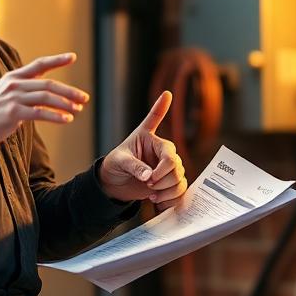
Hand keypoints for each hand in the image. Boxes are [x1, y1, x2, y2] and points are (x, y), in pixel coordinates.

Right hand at [0, 52, 88, 146]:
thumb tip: (45, 96)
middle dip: (69, 91)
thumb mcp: (6, 94)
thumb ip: (24, 91)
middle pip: (48, 84)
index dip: (57, 60)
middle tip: (84, 98)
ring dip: (65, 104)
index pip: (39, 64)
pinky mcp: (13, 113)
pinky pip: (39, 113)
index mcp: (14, 77)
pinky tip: (66, 119)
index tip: (72, 57)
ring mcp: (13, 98)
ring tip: (77, 110)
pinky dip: (56, 116)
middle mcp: (14, 84)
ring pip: (46, 98)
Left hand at [100, 91, 187, 209]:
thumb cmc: (116, 165)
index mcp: (150, 139)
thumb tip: (149, 177)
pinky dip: (171, 198)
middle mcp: (163, 151)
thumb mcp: (120, 162)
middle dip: (162, 178)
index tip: (166, 93)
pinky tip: (158, 201)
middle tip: (147, 184)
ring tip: (150, 194)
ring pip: (179, 179)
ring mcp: (168, 167)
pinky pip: (180, 191)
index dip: (162, 108)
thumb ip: (134, 167)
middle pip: (175, 164)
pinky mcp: (170, 182)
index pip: (158, 128)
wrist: (115, 183)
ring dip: (166, 190)